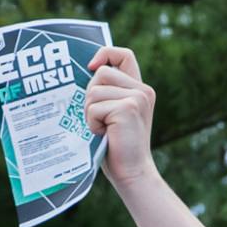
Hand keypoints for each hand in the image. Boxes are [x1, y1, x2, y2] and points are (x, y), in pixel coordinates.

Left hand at [84, 45, 156, 187]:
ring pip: (94, 91)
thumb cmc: (116, 146)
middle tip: (101, 119)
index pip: (123, 55)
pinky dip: (92, 123)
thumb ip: (107, 93)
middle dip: (91, 96)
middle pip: (101, 73)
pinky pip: (93, 107)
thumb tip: (84, 73)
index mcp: (140, 88)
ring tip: (103, 129)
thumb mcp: (113, 114)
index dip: (105, 54)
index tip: (91, 67)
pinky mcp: (127, 108)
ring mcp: (136, 98)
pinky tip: (104, 135)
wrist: (131, 173)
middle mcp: (142, 90)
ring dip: (90, 113)